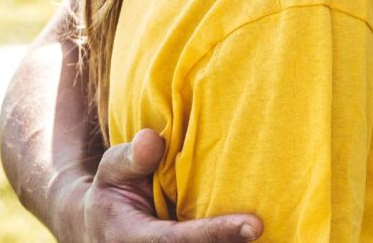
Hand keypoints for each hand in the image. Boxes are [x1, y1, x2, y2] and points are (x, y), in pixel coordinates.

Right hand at [82, 128, 261, 241]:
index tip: (255, 225)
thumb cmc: (114, 189)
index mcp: (131, 239)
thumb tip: (153, 140)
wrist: (100, 224)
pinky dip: (231, 240)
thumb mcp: (112, 170)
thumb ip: (130, 158)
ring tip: (272, 231)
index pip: (177, 241)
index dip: (216, 233)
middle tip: (268, 227)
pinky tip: (253, 228)